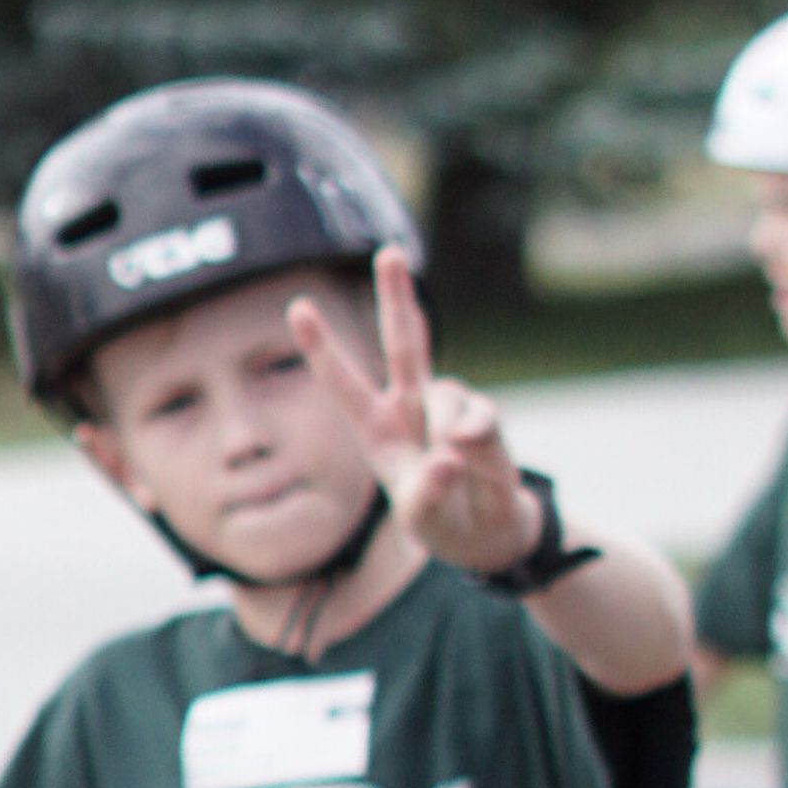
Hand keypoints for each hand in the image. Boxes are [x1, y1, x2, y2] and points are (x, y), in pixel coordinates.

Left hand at [288, 245, 543, 577]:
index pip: (344, 384)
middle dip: (397, 297)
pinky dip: (479, 440)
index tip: (298, 307)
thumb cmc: (441, 522)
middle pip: (403, 343)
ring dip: (449, 429)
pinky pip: (481, 417)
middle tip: (390, 253)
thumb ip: (428, 491)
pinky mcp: (482, 419)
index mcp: (377, 429)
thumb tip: (451, 452)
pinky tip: (476, 461)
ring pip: (448, 392)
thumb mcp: (420, 519)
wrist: (489, 534)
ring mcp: (448, 408)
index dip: (322, 348)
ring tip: (454, 468)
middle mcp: (409, 406)